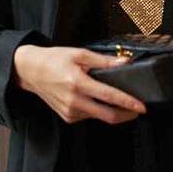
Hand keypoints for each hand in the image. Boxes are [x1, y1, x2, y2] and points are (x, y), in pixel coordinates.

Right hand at [12, 44, 146, 124]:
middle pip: (108, 115)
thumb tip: (125, 62)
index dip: (128, 103)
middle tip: (137, 109)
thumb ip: (104, 61)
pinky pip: (89, 116)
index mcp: (77, 83)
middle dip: (126, 115)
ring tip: (117, 100)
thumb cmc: (53, 60)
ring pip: (99, 117)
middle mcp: (74, 101)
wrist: (30, 71)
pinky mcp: (68, 117)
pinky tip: (97, 100)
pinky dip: (98, 110)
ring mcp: (70, 112)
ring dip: (112, 111)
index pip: (109, 96)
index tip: (141, 106)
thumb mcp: (79, 54)